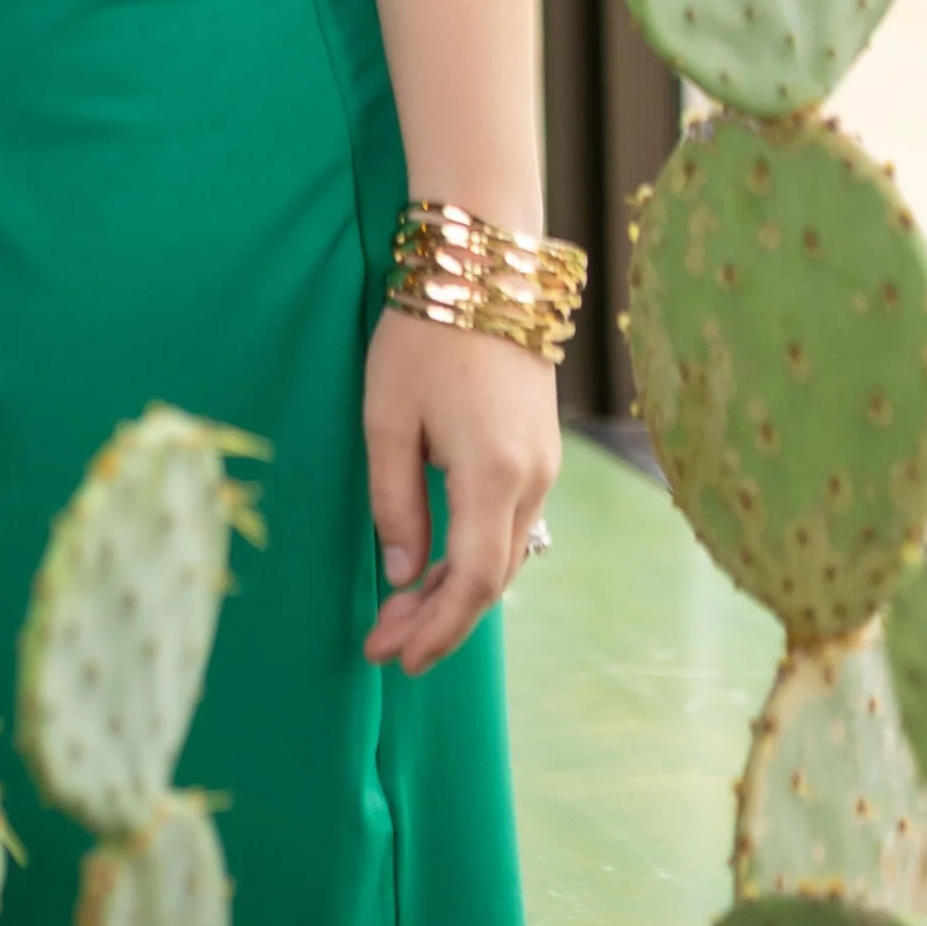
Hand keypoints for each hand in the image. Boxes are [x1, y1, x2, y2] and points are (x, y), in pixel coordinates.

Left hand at [360, 303, 559, 674]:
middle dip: (438, 621)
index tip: (395, 659)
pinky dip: (474, 556)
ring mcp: (545, 465)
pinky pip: (511, 524)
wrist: (483, 266)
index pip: (474, 582)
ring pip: (505, 554)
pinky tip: (435, 564)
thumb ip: (395, 500)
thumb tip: (403, 573)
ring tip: (397, 616)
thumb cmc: (424, 335)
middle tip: (381, 645)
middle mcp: (533, 479)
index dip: (438, 630)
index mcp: (494, 474)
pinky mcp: (540, 449)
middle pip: (493, 578)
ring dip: (455, 591)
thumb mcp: (388, 417)